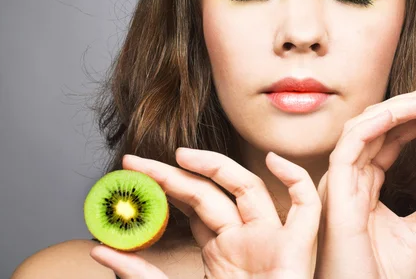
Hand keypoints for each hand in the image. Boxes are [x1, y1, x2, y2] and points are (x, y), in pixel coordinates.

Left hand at [90, 149, 320, 278]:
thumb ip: (143, 276)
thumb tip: (101, 250)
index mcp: (222, 253)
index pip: (192, 208)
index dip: (164, 187)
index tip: (132, 174)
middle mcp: (246, 240)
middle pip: (212, 193)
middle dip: (174, 174)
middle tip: (136, 162)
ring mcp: (272, 241)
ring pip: (249, 189)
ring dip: (218, 167)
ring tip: (181, 156)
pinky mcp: (299, 248)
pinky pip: (306, 206)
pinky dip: (296, 180)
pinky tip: (273, 162)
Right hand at [314, 86, 415, 278]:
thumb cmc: (377, 276)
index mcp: (364, 185)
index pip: (388, 138)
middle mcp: (349, 178)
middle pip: (377, 125)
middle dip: (411, 103)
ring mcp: (339, 182)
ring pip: (363, 127)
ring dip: (398, 107)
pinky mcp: (334, 190)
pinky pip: (350, 145)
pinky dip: (375, 124)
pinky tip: (404, 113)